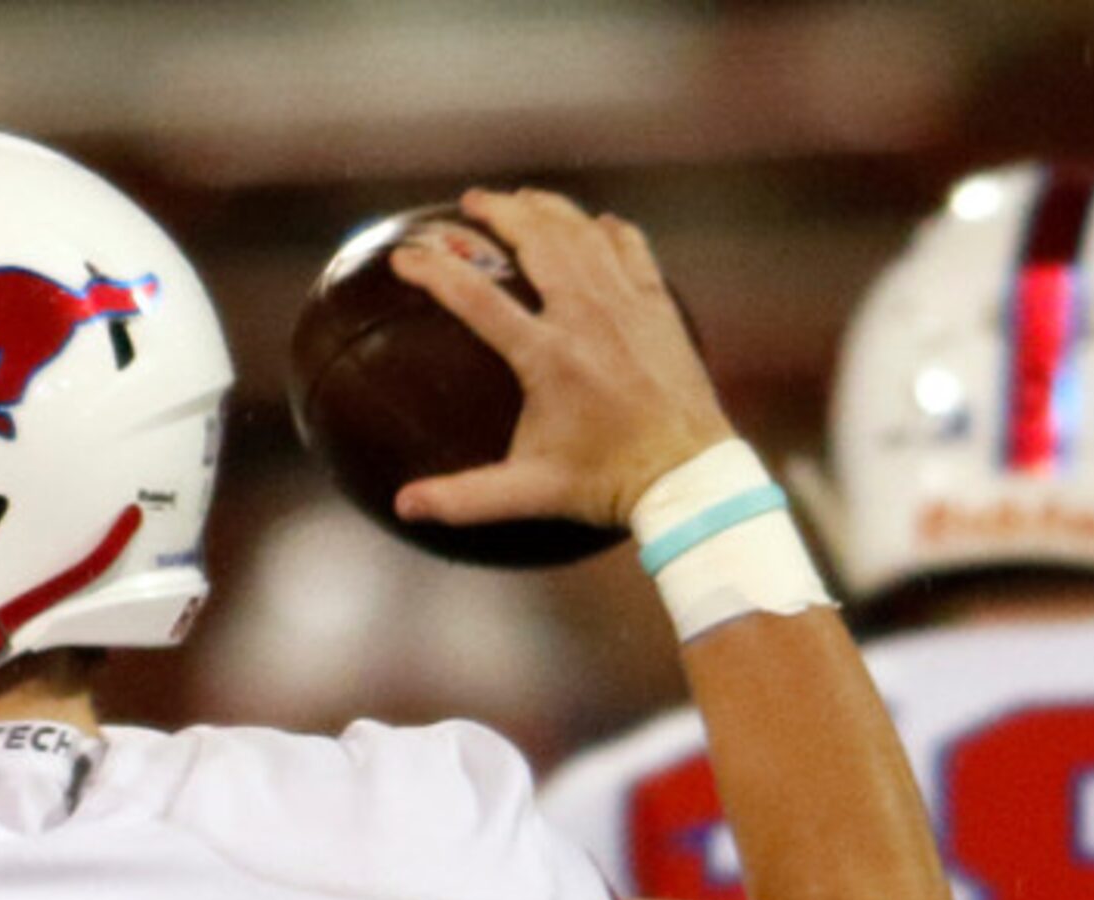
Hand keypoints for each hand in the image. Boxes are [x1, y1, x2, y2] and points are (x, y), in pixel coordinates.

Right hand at [389, 187, 732, 531]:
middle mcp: (587, 316)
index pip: (476, 297)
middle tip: (471, 203)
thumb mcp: (531, 492)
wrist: (688, 478)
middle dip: (498, 212)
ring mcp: (627, 304)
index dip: (434, 269)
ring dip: (547, 208)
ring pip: (582, 233)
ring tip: (521, 200)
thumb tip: (405, 506)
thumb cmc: (609, 484)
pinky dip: (607, 229)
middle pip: (535, 239)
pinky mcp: (659, 306)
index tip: (404, 255)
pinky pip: (631, 246)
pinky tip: (594, 223)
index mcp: (548, 356)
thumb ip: (464, 497)